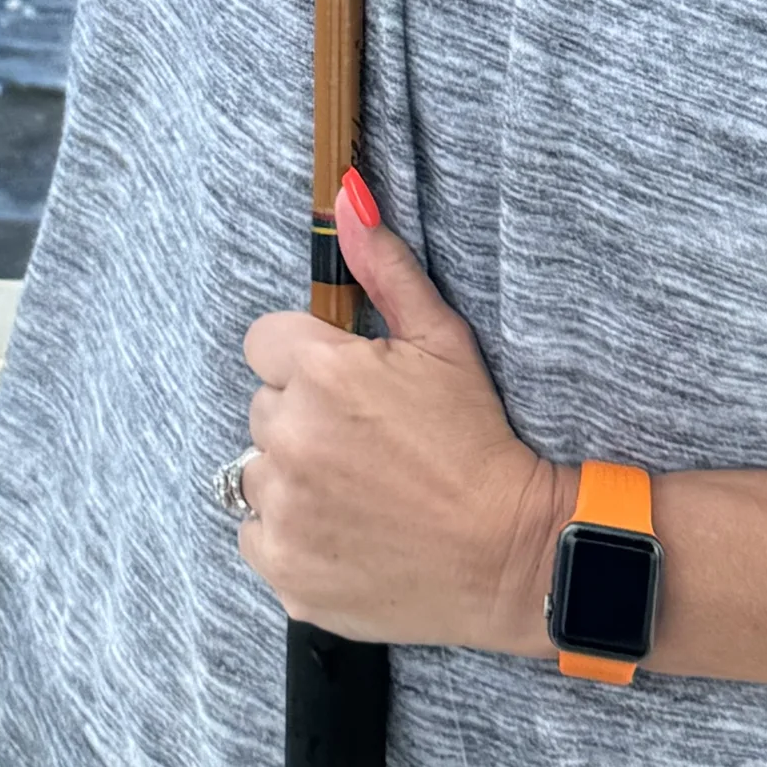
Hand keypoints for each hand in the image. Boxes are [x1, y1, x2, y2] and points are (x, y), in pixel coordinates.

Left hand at [239, 174, 569, 653]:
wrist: (510, 553)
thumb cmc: (478, 440)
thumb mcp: (442, 340)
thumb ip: (385, 267)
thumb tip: (346, 197)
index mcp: (318, 371)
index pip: (264, 343)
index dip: (306, 361)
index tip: (346, 388)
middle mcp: (289, 437)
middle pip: (263, 408)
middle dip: (304, 418)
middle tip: (366, 444)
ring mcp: (284, 509)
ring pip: (257, 473)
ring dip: (293, 477)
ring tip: (357, 490)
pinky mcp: (285, 570)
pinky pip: (256, 535)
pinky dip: (290, 536)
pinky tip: (345, 532)